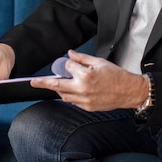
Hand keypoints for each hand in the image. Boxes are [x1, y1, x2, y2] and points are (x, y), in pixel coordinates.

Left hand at [30, 49, 147, 111]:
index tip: (70, 62)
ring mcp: (84, 101)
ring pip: (64, 95)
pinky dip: (70, 95)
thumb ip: (82, 58)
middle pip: (58, 85)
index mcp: (86, 76)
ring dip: (59, 89)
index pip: (68, 67)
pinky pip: (72, 102)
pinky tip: (73, 90)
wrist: (129, 91)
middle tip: (33, 82)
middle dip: (44, 83)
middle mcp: (83, 89)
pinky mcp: (87, 108)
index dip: (69, 63)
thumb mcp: (99, 62)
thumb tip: (70, 54)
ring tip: (58, 84)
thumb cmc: (117, 76)